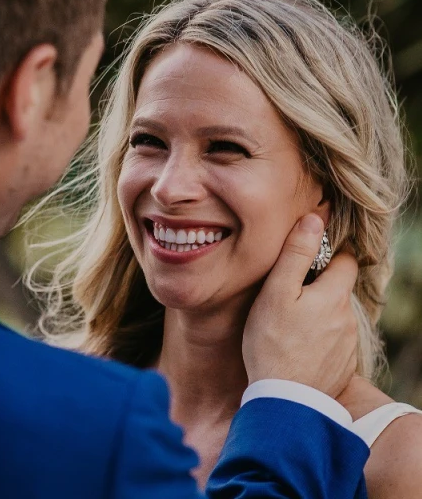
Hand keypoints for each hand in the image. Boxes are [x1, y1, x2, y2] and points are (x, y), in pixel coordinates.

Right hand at [242, 213, 358, 397]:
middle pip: (339, 288)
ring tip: (289, 320)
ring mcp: (346, 344)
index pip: (345, 259)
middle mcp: (347, 318)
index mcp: (334, 295)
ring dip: (319, 312)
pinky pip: (333, 340)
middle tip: (291, 289)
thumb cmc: (273, 342)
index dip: (329, 252)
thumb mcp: (277, 291)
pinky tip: (297, 344)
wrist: (284, 401)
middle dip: (320, 284)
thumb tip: (314, 218)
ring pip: (335, 315)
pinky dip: (319, 337)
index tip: (309, 255)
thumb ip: (296, 254)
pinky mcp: (341, 365)